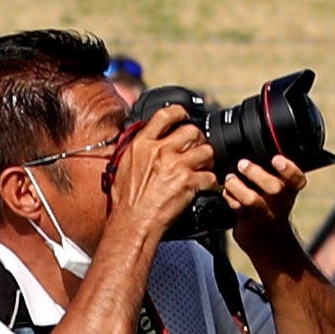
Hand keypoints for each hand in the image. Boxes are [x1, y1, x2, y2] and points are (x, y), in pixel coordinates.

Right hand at [106, 113, 217, 247]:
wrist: (132, 221)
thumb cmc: (125, 199)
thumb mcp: (124, 165)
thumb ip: (138, 150)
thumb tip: (147, 142)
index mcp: (142, 144)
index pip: (165, 115)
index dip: (179, 112)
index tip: (185, 116)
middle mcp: (160, 150)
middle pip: (192, 131)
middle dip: (198, 139)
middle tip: (197, 149)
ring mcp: (176, 165)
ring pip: (207, 151)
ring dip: (208, 160)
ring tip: (202, 167)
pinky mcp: (189, 182)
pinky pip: (211, 176)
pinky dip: (210, 181)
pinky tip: (204, 185)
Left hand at [218, 154, 311, 257]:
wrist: (271, 243)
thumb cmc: (271, 209)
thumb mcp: (280, 191)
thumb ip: (271, 172)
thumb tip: (250, 147)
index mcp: (290, 189)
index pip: (297, 178)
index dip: (289, 169)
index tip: (277, 159)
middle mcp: (281, 202)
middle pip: (276, 187)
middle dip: (256, 174)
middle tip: (242, 164)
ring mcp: (266, 214)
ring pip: (253, 200)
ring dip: (238, 186)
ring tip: (230, 179)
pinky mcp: (251, 222)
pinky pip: (239, 209)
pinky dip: (230, 198)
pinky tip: (226, 193)